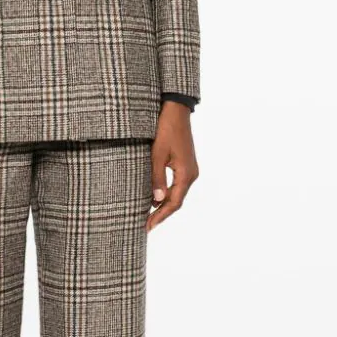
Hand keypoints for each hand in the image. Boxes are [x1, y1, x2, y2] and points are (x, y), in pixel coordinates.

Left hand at [147, 100, 198, 231]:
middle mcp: (191, 174)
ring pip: (177, 193)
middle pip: (176, 201)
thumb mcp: (157, 154)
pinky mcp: (185, 164)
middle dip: (161, 214)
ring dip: (163, 205)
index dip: (160, 216)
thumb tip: (157, 201)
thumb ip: (157, 178)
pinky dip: (166, 194)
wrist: (176, 110)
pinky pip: (177, 184)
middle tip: (146, 225)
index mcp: (186, 174)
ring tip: (148, 215)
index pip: (174, 203)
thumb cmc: (166, 129)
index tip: (148, 226)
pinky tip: (154, 197)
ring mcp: (189, 169)